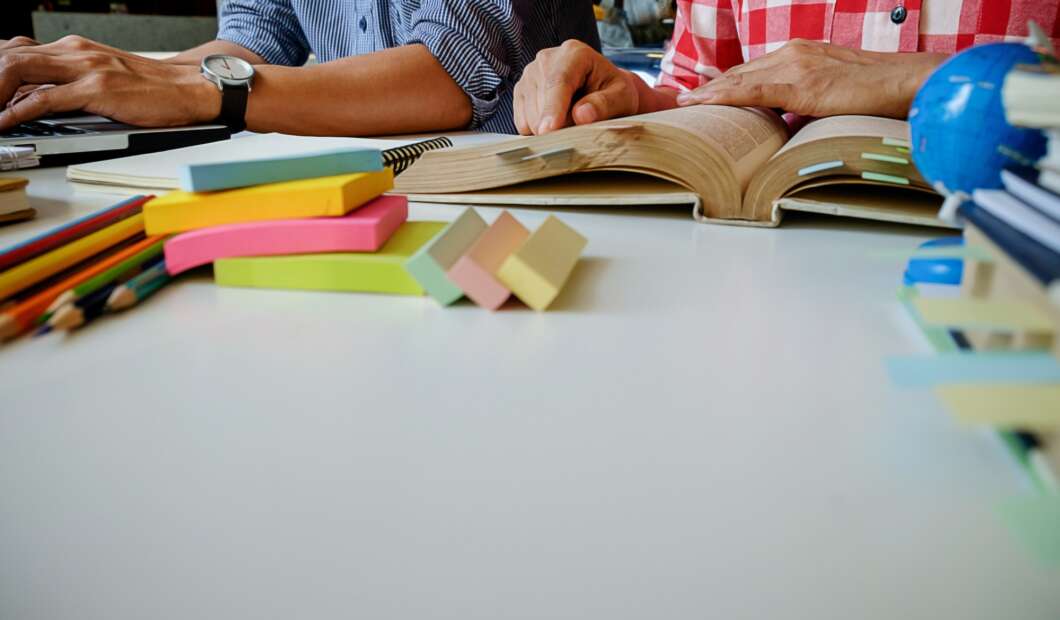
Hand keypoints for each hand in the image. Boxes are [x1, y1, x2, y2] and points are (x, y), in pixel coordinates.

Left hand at [0, 35, 220, 129]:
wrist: (191, 88)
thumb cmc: (154, 88)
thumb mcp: (104, 75)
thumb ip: (71, 81)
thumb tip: (38, 98)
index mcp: (74, 48)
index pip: (15, 49)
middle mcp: (75, 52)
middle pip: (8, 56)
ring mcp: (85, 68)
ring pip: (17, 69)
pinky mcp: (98, 89)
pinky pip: (44, 98)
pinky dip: (17, 111)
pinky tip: (5, 123)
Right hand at [513, 39, 644, 134]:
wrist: (600, 89)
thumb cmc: (613, 92)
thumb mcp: (621, 98)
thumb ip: (604, 105)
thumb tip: (582, 115)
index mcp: (574, 53)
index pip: (559, 81)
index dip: (553, 107)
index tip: (550, 130)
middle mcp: (546, 59)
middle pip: (542, 101)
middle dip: (559, 124)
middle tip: (582, 125)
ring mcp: (530, 74)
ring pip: (530, 116)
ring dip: (550, 129)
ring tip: (570, 118)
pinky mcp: (520, 91)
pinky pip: (523, 123)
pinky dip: (539, 130)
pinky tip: (556, 120)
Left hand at [675, 40, 945, 118]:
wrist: (906, 82)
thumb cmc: (875, 91)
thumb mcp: (831, 92)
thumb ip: (805, 101)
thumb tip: (785, 123)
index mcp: (800, 53)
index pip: (752, 70)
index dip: (724, 84)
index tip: (700, 95)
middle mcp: (793, 53)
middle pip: (740, 73)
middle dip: (710, 89)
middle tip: (682, 102)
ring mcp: (795, 66)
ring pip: (740, 79)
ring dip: (709, 94)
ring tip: (683, 105)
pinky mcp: (801, 84)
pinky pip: (753, 90)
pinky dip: (724, 97)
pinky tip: (704, 103)